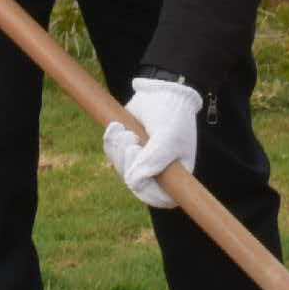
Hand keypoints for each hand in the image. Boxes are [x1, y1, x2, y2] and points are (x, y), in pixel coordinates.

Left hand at [105, 79, 200, 206]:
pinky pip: (113, 155)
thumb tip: (133, 182)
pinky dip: (111, 141)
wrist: (161, 90)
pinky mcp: (128, 149)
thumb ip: (153, 161)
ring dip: (118, 150)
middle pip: (136, 184)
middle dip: (128, 163)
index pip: (161, 198)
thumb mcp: (167, 138)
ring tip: (123, 129)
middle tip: (131, 140)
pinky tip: (116, 126)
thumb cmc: (172, 115)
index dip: (147, 192)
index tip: (136, 175)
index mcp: (177, 174)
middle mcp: (160, 171)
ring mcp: (143, 161)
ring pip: (121, 169)